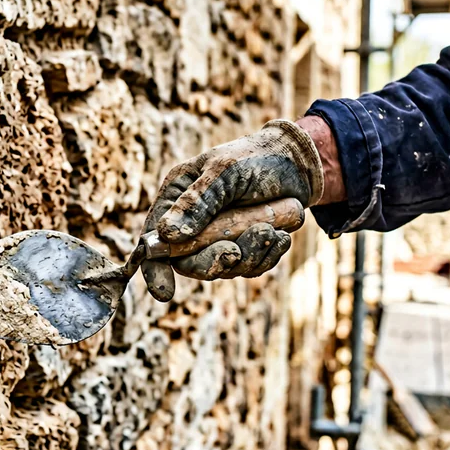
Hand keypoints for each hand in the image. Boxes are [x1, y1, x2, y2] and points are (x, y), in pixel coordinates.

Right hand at [141, 119, 325, 301]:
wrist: (295, 161)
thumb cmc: (253, 157)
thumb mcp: (224, 171)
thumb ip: (197, 201)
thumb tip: (167, 234)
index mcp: (175, 200)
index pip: (154, 241)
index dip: (155, 268)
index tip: (164, 292)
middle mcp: (192, 224)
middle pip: (189, 263)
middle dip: (212, 262)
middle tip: (234, 252)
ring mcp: (218, 239)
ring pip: (224, 268)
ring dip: (248, 254)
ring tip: (269, 228)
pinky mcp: (244, 248)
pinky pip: (250, 268)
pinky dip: (266, 256)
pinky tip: (280, 236)